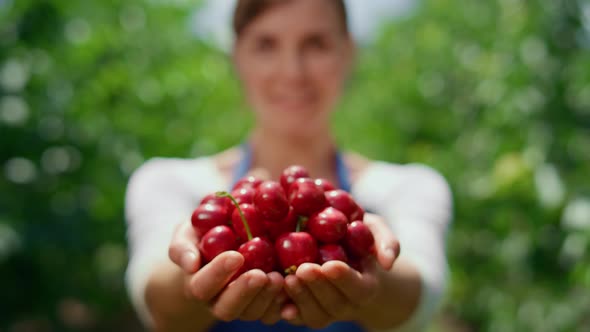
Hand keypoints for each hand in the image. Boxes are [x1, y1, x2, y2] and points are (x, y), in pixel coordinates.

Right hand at [168, 220, 285, 323]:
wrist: (225, 243)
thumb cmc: (203, 235)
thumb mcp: (187, 233)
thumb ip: (182, 246)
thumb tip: (190, 264)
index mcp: (198, 284)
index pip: (202, 287)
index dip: (217, 274)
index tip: (235, 255)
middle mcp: (219, 301)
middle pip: (228, 308)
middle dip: (245, 292)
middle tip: (260, 274)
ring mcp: (243, 306)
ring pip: (253, 313)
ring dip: (266, 297)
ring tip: (279, 277)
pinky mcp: (265, 306)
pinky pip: (274, 313)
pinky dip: (284, 303)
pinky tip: (293, 285)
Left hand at [281, 213, 399, 327]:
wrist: (340, 252)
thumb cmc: (358, 237)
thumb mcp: (375, 231)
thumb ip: (386, 241)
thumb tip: (388, 262)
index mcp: (365, 286)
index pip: (357, 288)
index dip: (344, 279)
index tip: (331, 265)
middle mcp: (346, 304)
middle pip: (334, 304)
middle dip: (318, 288)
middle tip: (304, 269)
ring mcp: (324, 310)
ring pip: (315, 314)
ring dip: (302, 298)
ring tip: (288, 278)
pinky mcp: (303, 310)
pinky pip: (296, 317)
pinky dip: (286, 309)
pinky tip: (275, 295)